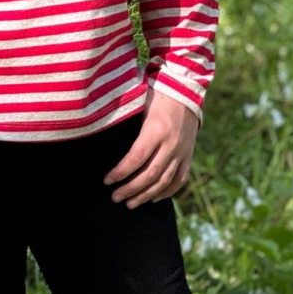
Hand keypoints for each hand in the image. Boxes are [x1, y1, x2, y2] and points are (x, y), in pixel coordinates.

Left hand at [103, 88, 198, 208]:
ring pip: (164, 181)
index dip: (120, 172)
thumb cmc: (156, 94)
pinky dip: (167, 192)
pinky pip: (179, 179)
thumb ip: (126, 124)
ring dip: (146, 195)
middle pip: (149, 174)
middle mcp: (170, 144)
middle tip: (115, 198)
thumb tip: (104, 139)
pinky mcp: (189, 154)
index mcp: (155, 130)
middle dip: (130, 189)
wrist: (185, 89)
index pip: (136, 158)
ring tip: (130, 204)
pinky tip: (154, 198)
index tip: (107, 181)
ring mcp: (182, 151)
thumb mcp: (139, 105)